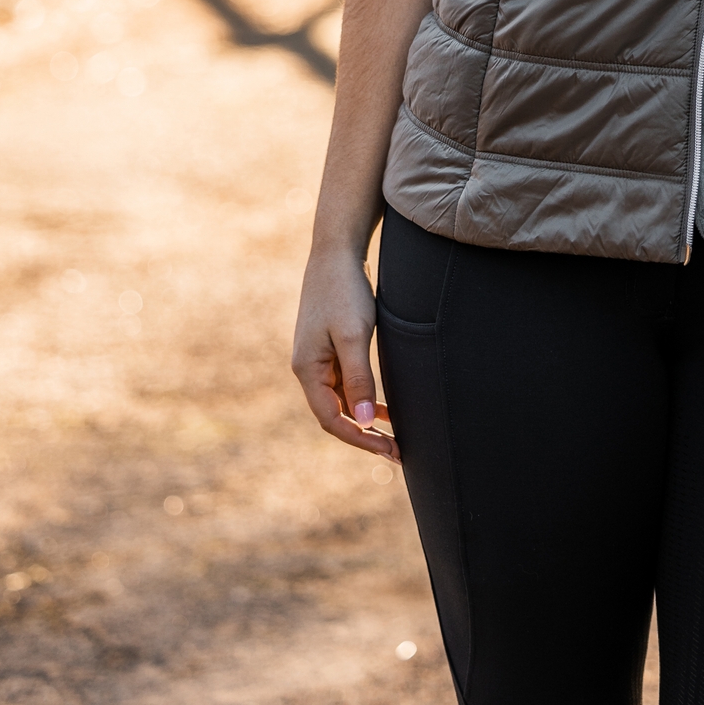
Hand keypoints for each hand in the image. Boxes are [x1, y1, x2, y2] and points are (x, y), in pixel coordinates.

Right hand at [291, 244, 398, 460]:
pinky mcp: (330, 348)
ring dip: (365, 419)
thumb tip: (363, 420)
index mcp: (307, 369)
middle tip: (397, 452)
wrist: (336, 251)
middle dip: (364, 435)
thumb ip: (359, 377)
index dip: (358, 439)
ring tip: (395, 436)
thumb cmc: (345, 290)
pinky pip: (345, 384)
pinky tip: (383, 407)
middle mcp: (308, 368)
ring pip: (341, 401)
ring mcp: (318, 359)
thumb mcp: (354, 334)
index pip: (331, 419)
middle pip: (334, 415)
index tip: (388, 450)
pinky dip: (364, 398)